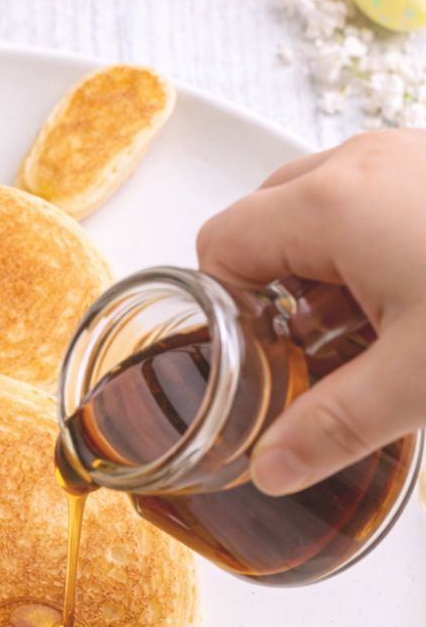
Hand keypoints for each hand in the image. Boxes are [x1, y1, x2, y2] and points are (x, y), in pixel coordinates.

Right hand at [197, 131, 425, 494]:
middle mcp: (361, 164)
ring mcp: (409, 158)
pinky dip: (374, 253)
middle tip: (314, 356)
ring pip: (324, 211)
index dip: (224, 310)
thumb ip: (330, 429)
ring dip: (328, 276)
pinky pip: (376, 202)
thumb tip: (272, 469)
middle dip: (275, 292)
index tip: (259, 361)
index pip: (220, 244)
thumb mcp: (417, 384)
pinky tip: (418, 306)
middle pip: (266, 221)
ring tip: (374, 338)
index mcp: (329, 205)